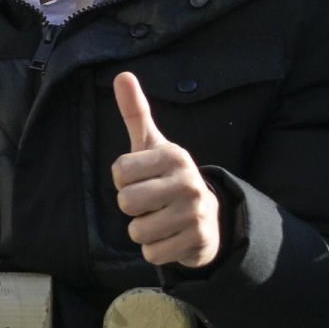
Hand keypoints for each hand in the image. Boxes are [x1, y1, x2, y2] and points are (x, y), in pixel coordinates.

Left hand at [111, 72, 220, 269]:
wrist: (209, 217)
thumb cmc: (168, 178)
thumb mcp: (152, 145)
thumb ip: (136, 112)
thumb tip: (122, 75)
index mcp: (174, 156)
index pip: (119, 173)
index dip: (124, 181)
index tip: (143, 178)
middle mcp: (189, 181)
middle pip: (126, 203)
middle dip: (132, 208)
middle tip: (152, 203)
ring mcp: (196, 212)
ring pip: (136, 231)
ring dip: (143, 231)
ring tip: (163, 219)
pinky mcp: (198, 240)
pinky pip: (151, 252)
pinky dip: (156, 250)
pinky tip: (172, 237)